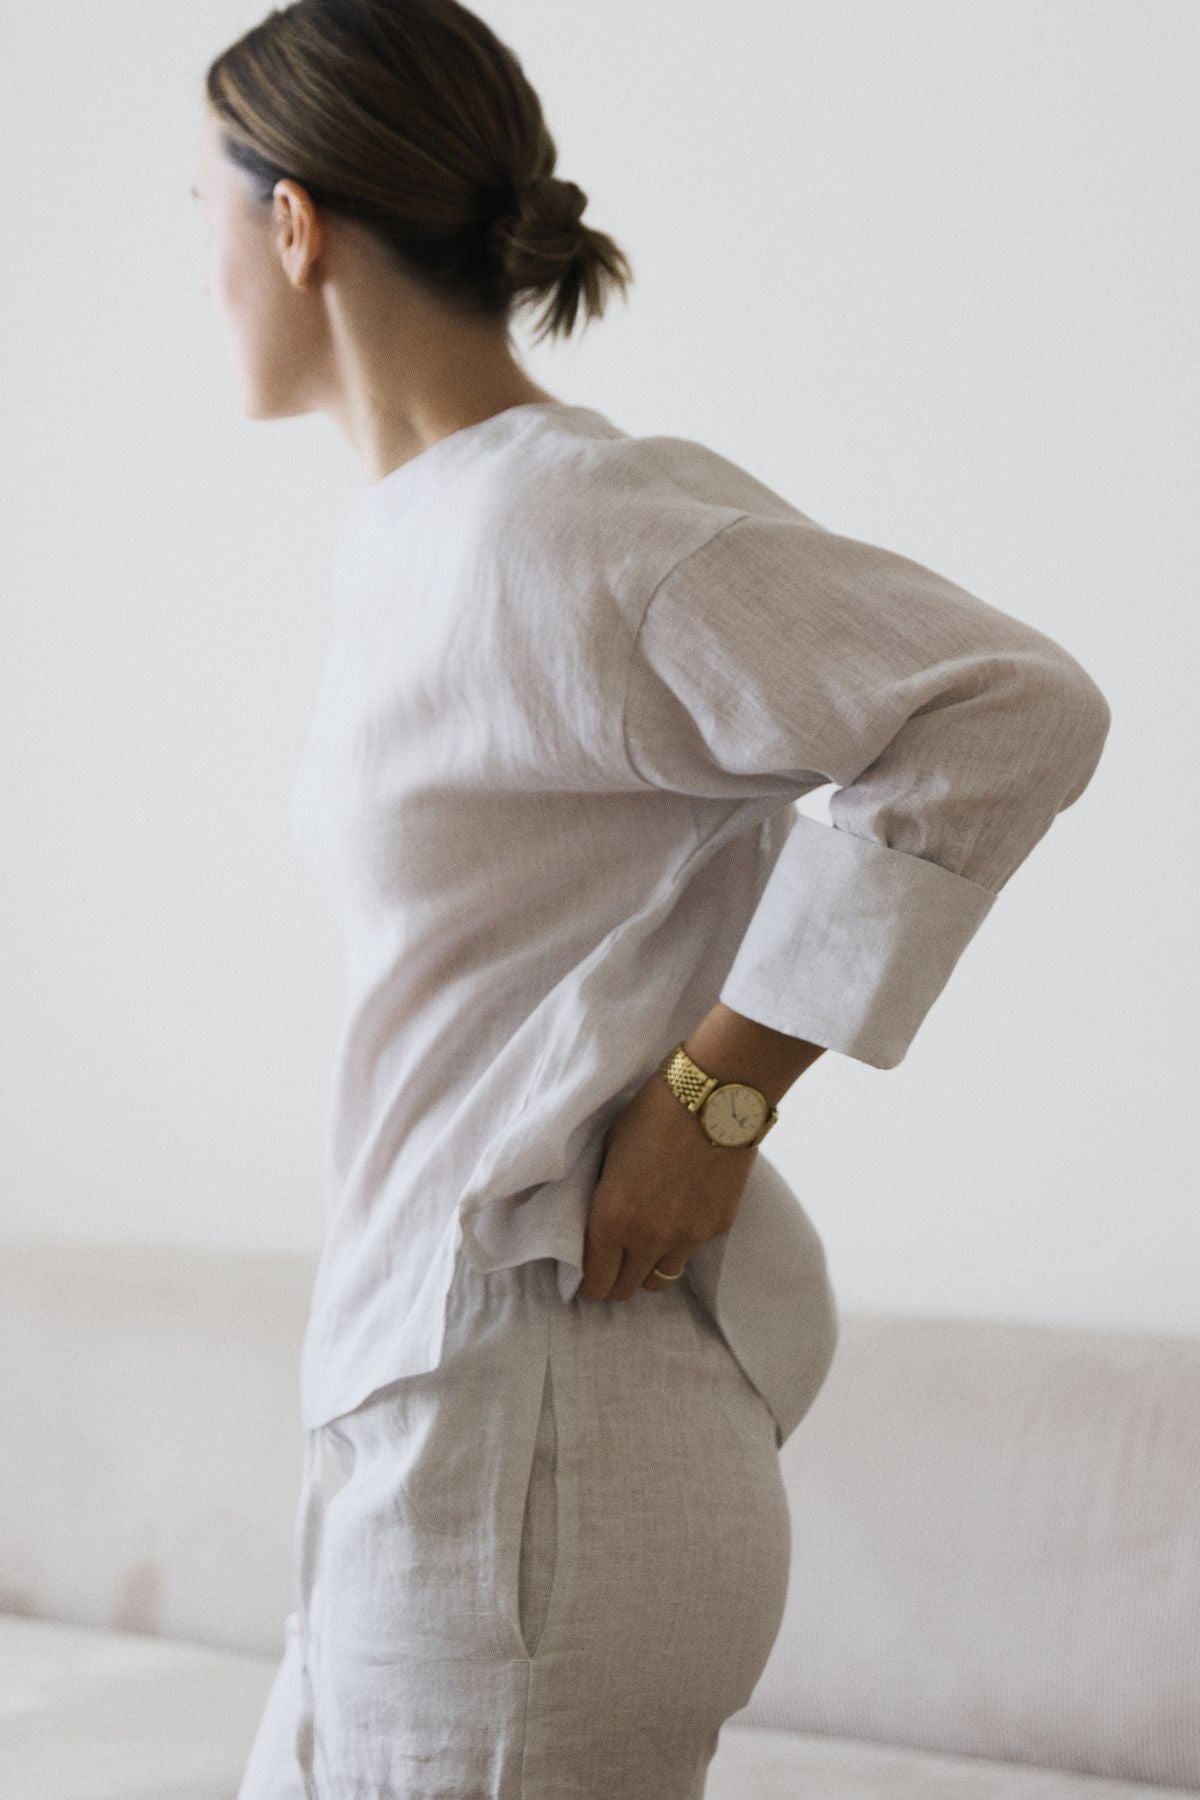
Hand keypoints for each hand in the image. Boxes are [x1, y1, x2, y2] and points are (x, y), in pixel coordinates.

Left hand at [577, 1068, 755, 1301]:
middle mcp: (649, 1237)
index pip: (596, 1282)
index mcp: (612, 1217)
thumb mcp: (609, 1150)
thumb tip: (596, 1221)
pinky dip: (681, 1240)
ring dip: (648, 1266)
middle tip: (613, 1261)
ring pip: (661, 1278)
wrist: (716, 1096)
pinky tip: (681, 1208)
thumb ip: (603, 1194)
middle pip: (627, 1289)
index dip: (588, 1285)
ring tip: (646, 1240)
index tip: (587, 1277)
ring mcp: (688, 1237)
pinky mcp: (718, 1227)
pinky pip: (691, 1249)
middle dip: (615, 1280)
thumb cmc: (652, 1112)